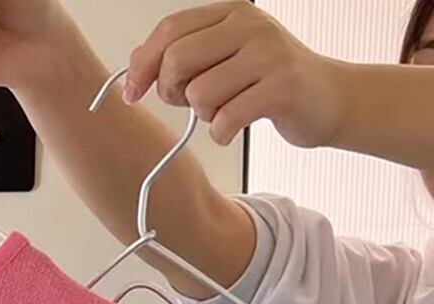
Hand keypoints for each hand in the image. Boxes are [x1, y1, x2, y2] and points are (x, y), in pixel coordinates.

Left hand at [123, 1, 344, 147]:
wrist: (330, 98)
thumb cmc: (270, 82)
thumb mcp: (226, 58)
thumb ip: (185, 56)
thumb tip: (133, 64)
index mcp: (231, 14)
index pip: (169, 30)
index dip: (142, 64)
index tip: (130, 93)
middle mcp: (249, 26)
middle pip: (177, 60)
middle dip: (170, 91)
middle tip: (188, 103)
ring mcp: (267, 55)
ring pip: (199, 94)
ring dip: (203, 116)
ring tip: (224, 112)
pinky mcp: (281, 88)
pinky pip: (225, 119)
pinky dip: (220, 133)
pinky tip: (231, 129)